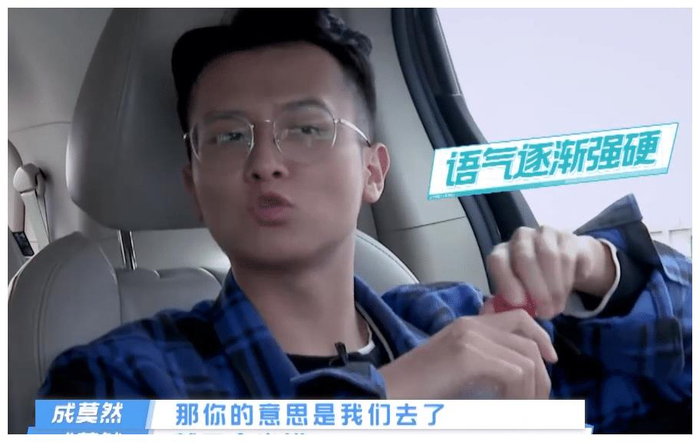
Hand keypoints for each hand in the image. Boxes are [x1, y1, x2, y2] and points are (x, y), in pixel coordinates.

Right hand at [379, 310, 556, 398]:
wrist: (385, 395)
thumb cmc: (418, 392)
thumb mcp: (457, 373)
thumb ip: (486, 365)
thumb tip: (525, 377)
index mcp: (466, 325)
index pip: (518, 318)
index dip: (540, 338)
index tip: (550, 362)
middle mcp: (470, 325)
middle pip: (528, 338)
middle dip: (542, 372)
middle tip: (538, 402)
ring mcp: (469, 337)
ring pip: (527, 359)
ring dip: (532, 391)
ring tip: (521, 413)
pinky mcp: (468, 355)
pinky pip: (517, 373)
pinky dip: (520, 397)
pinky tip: (506, 411)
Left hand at [482, 226, 616, 319]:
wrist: (560, 262)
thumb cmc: (530, 283)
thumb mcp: (516, 292)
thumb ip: (506, 302)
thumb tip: (497, 315)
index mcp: (502, 251)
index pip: (498, 260)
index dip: (507, 281)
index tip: (519, 303)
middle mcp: (521, 237)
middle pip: (526, 258)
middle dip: (537, 290)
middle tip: (546, 312)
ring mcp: (545, 233)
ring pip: (551, 256)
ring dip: (557, 287)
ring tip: (558, 307)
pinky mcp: (568, 236)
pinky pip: (572, 255)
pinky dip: (574, 275)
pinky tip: (574, 286)